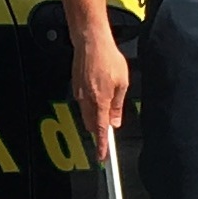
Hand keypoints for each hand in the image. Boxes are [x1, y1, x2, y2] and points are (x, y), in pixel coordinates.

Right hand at [71, 19, 131, 155]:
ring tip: (106, 107)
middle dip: (98, 130)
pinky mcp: (75, 86)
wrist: (90, 42)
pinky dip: (90, 106)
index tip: (102, 156)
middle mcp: (86, 100)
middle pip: (91, 124)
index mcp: (100, 101)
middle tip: (109, 130)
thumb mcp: (122, 83)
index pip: (100, 130)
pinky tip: (98, 95)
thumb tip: (115, 121)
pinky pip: (82, 103)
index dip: (101, 145)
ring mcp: (79, 93)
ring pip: (86, 114)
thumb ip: (118, 105)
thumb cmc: (108, 58)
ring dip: (94, 117)